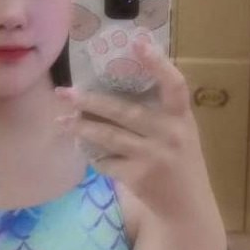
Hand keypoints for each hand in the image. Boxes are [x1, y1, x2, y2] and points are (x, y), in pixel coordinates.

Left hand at [55, 40, 214, 226]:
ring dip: (82, 127)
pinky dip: (92, 154)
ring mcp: (154, 157)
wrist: (188, 206)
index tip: (139, 43)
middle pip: (125, 111)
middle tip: (66, 92)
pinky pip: (107, 162)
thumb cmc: (179, 160)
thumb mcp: (179, 132)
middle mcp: (170, 134)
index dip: (159, 64)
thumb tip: (115, 82)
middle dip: (91, 101)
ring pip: (109, 137)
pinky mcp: (139, 178)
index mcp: (181, 117)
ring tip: (61, 120)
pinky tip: (80, 146)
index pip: (175, 85)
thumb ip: (159, 111)